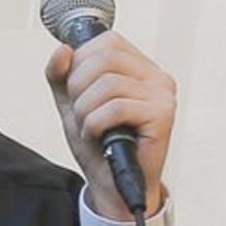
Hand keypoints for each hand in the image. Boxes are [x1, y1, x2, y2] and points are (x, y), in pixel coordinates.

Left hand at [49, 32, 175, 219]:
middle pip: (105, 58)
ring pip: (107, 83)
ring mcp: (163, 96)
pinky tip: (98, 136)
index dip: (81, 61)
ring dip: (84, 109)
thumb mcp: (72, 102)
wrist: (112, 184)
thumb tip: (62, 49)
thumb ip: (62, 75)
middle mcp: (157, 77)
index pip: (107, 41)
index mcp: (141, 68)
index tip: (78, 90)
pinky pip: (115, 107)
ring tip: (88, 128)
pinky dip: (95, 124)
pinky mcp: (162, 117)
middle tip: (80, 113)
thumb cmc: (98, 144)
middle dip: (78, 86)